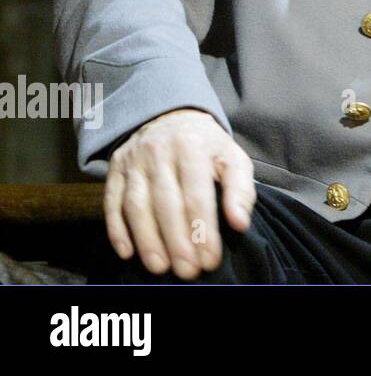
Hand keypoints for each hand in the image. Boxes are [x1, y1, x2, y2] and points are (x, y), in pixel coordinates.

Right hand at [103, 107, 254, 278]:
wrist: (170, 117)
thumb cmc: (207, 147)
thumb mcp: (232, 158)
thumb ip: (240, 190)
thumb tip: (240, 223)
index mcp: (193, 146)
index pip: (197, 194)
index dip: (203, 229)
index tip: (210, 259)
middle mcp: (160, 151)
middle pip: (166, 203)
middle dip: (176, 241)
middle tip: (187, 271)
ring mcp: (133, 161)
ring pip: (136, 205)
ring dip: (147, 240)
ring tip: (160, 268)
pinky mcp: (114, 170)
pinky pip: (111, 203)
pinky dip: (117, 230)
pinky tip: (127, 253)